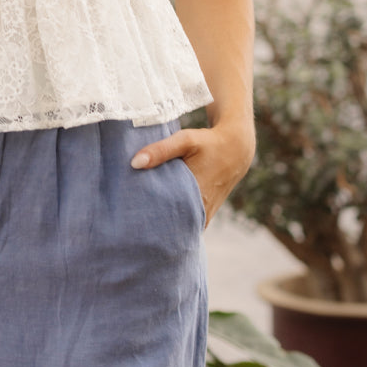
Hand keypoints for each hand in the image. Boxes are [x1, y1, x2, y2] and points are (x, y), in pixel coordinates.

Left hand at [130, 120, 254, 225]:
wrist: (236, 150)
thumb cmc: (208, 143)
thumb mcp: (185, 140)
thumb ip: (160, 150)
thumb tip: (134, 163)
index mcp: (196, 196)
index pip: (167, 218)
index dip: (148, 220)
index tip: (130, 218)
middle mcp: (201, 210)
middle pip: (172, 225)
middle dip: (153, 224)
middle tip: (131, 220)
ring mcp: (204, 215)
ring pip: (180, 226)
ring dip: (164, 223)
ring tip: (141, 220)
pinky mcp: (205, 214)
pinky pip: (187, 222)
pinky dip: (174, 220)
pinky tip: (158, 216)